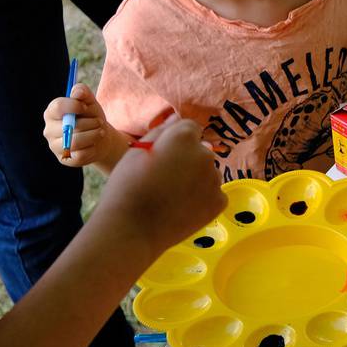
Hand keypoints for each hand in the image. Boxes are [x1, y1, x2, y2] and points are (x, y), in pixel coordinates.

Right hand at [42, 83, 116, 167]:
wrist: (99, 137)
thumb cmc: (91, 117)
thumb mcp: (89, 102)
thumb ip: (82, 92)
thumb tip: (76, 92)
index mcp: (52, 112)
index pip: (57, 107)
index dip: (74, 106)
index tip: (86, 107)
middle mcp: (49, 130)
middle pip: (69, 126)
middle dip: (90, 123)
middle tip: (99, 122)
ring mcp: (54, 146)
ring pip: (75, 141)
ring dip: (93, 135)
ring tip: (101, 131)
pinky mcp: (64, 159)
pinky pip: (80, 155)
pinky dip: (92, 148)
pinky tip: (94, 144)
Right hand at [89, 118, 224, 255]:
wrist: (131, 228)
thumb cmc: (127, 186)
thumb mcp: (136, 151)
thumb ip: (161, 131)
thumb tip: (176, 118)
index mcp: (183, 137)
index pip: (189, 129)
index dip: (175, 142)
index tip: (163, 157)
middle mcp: (205, 154)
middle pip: (200, 151)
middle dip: (187, 160)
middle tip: (164, 179)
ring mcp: (214, 179)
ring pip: (207, 173)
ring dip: (196, 179)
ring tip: (171, 197)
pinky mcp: (219, 202)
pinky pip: (213, 194)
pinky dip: (202, 199)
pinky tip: (182, 208)